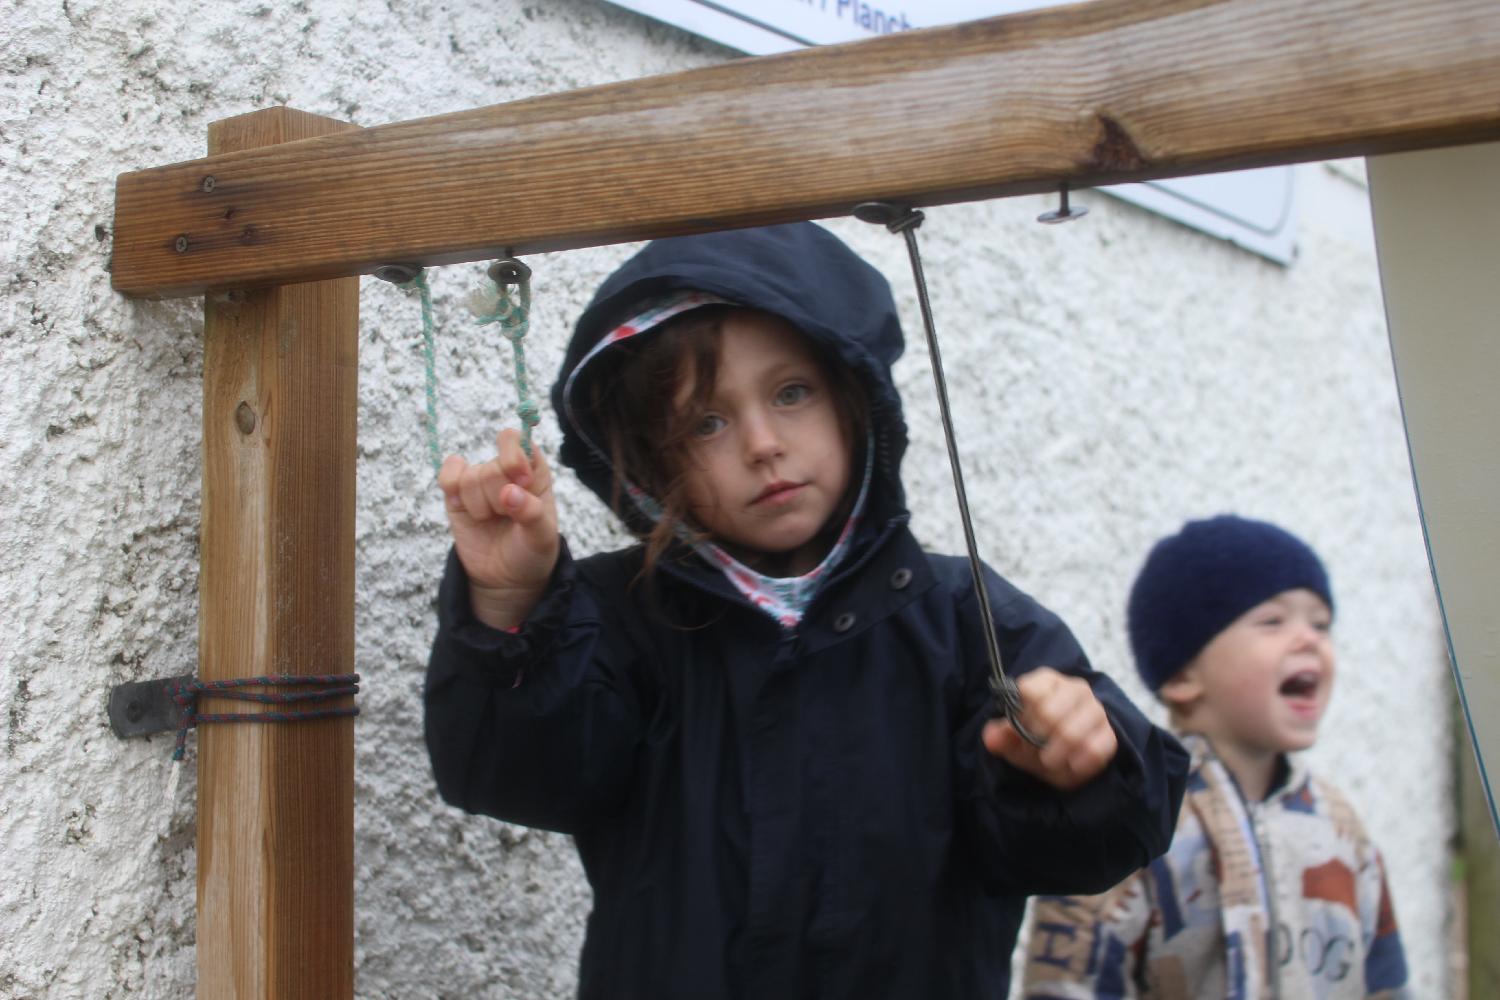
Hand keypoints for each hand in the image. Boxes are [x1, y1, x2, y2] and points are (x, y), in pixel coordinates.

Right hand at [438, 428, 559, 628]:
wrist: (505, 578)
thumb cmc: (531, 552)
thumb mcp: (542, 537)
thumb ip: (531, 513)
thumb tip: (508, 492)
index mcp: (534, 471)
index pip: (517, 441)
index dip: (514, 458)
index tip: (522, 482)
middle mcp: (506, 470)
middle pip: (492, 466)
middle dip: (498, 498)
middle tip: (507, 517)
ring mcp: (480, 480)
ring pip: (470, 477)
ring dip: (480, 507)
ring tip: (492, 520)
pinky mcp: (456, 493)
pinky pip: (448, 476)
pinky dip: (453, 492)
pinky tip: (464, 509)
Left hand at [981, 667, 1117, 790]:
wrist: (1064, 757)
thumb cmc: (1035, 741)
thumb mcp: (1013, 741)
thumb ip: (1001, 738)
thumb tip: (991, 737)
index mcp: (1047, 681)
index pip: (1030, 690)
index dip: (1021, 716)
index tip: (1020, 728)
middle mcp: (1075, 689)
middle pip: (1049, 713)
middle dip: (1036, 738)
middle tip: (1035, 748)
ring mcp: (1095, 710)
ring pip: (1072, 733)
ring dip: (1055, 754)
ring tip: (1049, 760)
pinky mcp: (1110, 734)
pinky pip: (1095, 750)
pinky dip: (1078, 764)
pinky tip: (1070, 765)